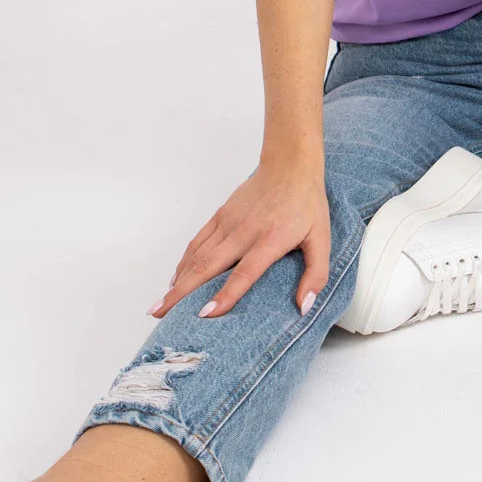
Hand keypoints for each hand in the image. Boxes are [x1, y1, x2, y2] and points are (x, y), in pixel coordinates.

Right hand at [149, 156, 329, 319]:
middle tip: (161, 315)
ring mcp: (228, 223)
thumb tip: (304, 306)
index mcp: (269, 241)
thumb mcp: (322, 240)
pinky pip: (197, 242)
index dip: (224, 295)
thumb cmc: (306, 203)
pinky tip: (175, 279)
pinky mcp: (220, 216)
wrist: (289, 165)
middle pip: (207, 267)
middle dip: (182, 294)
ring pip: (196, 256)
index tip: (205, 314)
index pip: (243, 273)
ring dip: (176, 282)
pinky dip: (184, 262)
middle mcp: (243, 233)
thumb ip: (316, 275)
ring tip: (159, 305)